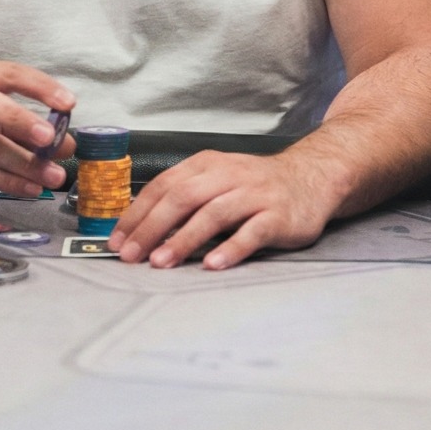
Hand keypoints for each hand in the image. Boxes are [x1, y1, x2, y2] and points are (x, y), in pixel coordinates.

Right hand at [0, 59, 72, 194]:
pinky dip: (8, 182)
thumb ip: (27, 123)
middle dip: (22, 122)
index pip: (9, 74)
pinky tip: (30, 188)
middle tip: (50, 139)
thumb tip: (67, 144)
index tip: (68, 103)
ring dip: (23, 165)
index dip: (40, 87)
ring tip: (53, 176)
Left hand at [108, 150, 332, 269]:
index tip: (118, 239)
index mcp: (207, 165)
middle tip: (131, 254)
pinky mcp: (278, 215)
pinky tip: (213, 264)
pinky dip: (230, 248)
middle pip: (182, 197)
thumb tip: (142, 228)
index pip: (163, 185)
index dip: (138, 213)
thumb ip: (186, 197)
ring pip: (213, 214)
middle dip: (152, 227)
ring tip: (162, 262)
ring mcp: (254, 194)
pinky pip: (251, 232)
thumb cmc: (256, 185)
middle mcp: (228, 175)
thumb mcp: (218, 179)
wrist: (312, 177)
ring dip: (183, 239)